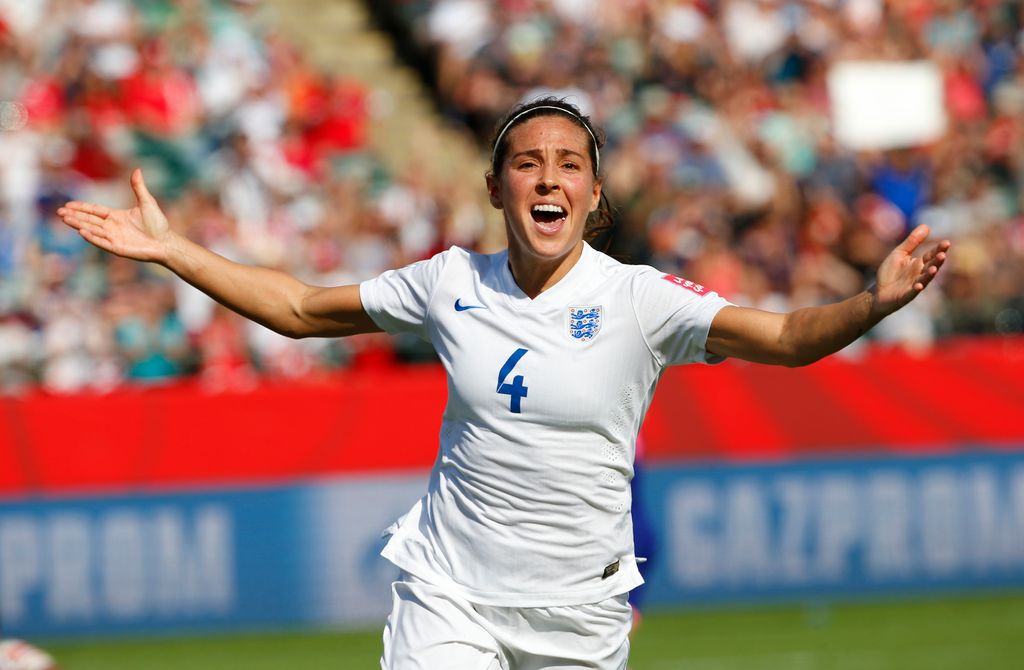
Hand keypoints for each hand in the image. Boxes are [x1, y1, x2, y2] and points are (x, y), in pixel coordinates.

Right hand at [57, 168, 173, 263]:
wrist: (166, 242)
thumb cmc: (158, 224)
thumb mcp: (147, 202)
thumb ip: (138, 187)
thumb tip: (137, 169)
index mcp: (116, 216)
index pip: (94, 211)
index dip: (81, 208)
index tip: (68, 204)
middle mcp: (112, 227)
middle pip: (89, 220)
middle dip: (74, 216)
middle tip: (59, 212)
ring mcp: (113, 238)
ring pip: (92, 230)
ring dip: (78, 224)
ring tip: (65, 219)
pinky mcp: (117, 248)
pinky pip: (102, 242)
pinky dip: (92, 237)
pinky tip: (82, 231)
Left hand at [871, 224, 950, 316]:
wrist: (878, 293)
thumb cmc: (890, 273)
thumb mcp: (899, 254)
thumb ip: (912, 242)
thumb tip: (926, 226)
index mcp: (918, 263)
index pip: (931, 255)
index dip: (939, 249)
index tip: (947, 243)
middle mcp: (919, 274)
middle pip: (931, 267)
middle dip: (937, 262)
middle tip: (942, 255)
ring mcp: (914, 286)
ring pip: (924, 280)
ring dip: (929, 275)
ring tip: (933, 269)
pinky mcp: (905, 296)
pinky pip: (912, 293)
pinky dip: (916, 289)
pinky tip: (918, 286)